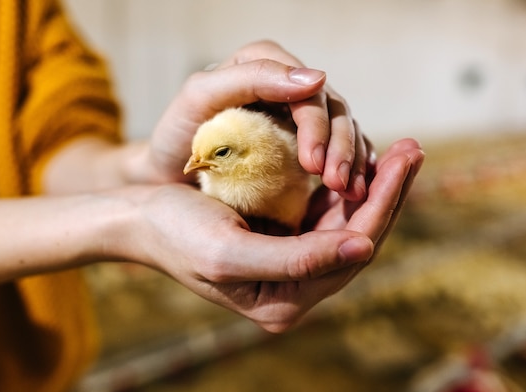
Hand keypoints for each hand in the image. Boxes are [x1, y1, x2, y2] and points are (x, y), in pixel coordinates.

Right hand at [119, 138, 423, 332]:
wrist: (139, 219)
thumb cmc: (175, 233)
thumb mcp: (230, 251)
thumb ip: (299, 259)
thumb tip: (363, 246)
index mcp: (283, 302)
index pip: (350, 252)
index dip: (381, 206)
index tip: (402, 160)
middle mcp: (293, 289)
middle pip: (357, 238)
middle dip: (387, 193)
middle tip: (414, 148)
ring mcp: (290, 266)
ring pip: (347, 225)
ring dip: (374, 187)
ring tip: (402, 150)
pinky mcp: (283, 241)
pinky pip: (327, 216)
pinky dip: (348, 188)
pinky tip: (365, 163)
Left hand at [147, 40, 369, 199]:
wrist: (169, 172)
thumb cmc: (178, 136)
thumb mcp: (201, 98)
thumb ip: (252, 79)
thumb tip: (317, 78)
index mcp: (263, 64)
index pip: (306, 91)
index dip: (317, 126)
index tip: (314, 166)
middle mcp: (286, 84)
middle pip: (332, 109)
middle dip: (340, 147)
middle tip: (337, 184)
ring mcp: (298, 113)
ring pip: (343, 129)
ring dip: (352, 160)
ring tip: (352, 193)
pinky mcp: (304, 140)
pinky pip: (340, 148)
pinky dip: (352, 166)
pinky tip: (356, 186)